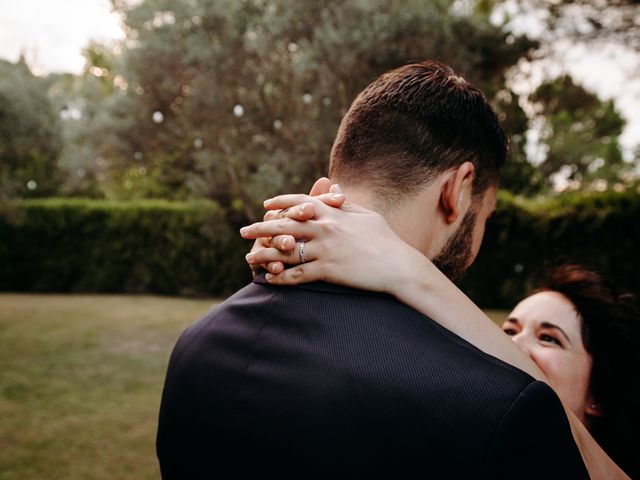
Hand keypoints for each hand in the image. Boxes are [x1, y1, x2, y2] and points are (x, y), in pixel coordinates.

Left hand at [241, 192, 425, 293]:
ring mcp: (324, 250)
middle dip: (260, 228)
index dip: (280, 203)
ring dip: (264, 254)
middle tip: (242, 231)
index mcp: (333, 213)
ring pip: (285, 251)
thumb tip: (335, 190)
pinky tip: (269, 280)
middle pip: (284, 226)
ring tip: (249, 258)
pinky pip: (297, 274)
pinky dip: (281, 277)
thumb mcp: (367, 215)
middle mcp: (325, 229)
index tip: (266, 205)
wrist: (398, 265)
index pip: (300, 203)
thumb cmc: (386, 240)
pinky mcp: (327, 270)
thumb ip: (346, 204)